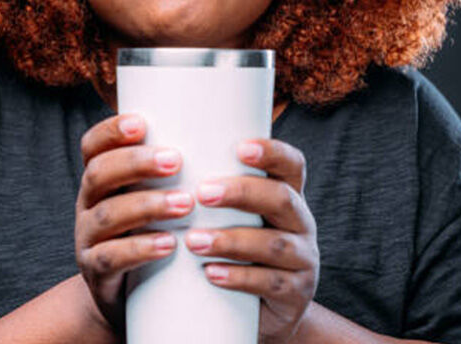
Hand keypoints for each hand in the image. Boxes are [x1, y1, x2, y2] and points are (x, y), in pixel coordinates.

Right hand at [74, 114, 194, 332]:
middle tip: (176, 160)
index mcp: (101, 178)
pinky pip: (111, 258)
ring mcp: (88, 238)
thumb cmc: (152, 231)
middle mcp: (88, 203)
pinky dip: (140, 249)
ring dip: (147, 205)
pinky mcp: (96, 273)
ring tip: (185, 203)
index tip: (142, 122)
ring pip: (108, 215)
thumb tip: (234, 134)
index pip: (93, 146)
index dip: (111, 131)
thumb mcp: (152, 196)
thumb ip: (175, 171)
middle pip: (99, 174)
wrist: (127, 298)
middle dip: (136, 163)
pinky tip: (169, 244)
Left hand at [183, 138, 318, 343]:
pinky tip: (210, 273)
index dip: (272, 152)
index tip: (240, 147)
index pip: (291, 164)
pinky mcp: (295, 295)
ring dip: (231, 240)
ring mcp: (302, 260)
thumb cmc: (232, 250)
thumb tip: (157, 156)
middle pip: (282, 198)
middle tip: (201, 193)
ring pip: (274, 245)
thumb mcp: (230, 217)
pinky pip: (270, 284)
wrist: (252, 312)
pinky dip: (238, 277)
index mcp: (288, 195)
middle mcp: (301, 223)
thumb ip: (210, 189)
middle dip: (242, 193)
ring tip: (193, 241)